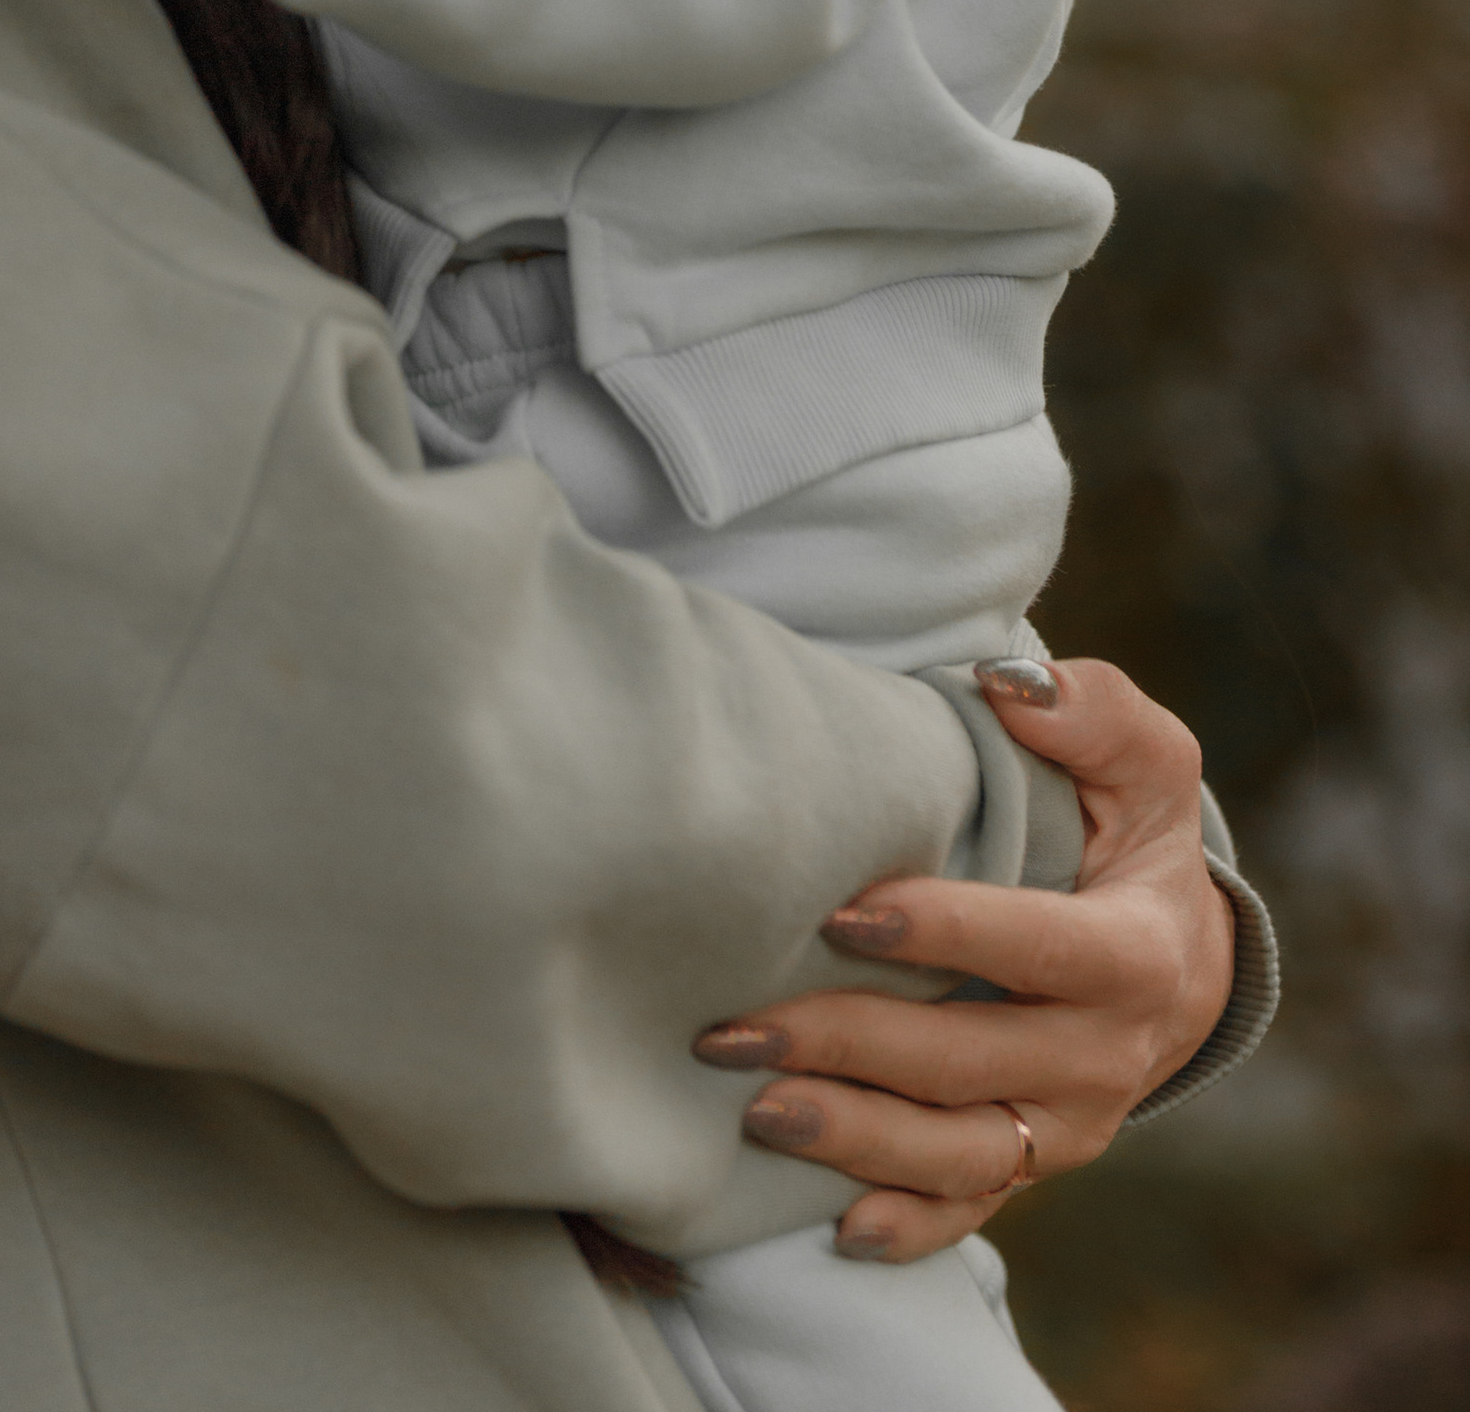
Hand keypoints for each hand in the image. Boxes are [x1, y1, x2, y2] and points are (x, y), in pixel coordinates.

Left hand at [693, 657, 1236, 1263]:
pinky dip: (909, 1226)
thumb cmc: (1133, 834)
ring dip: (856, 1139)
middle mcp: (1105, 1057)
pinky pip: (972, 1209)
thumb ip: (1093, 714)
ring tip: (758, 1111)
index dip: (946, 932)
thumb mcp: (1142, 762)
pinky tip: (838, 1226)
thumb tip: (1014, 690)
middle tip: (740, 1025)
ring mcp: (1067, 1124)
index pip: (1039, 948)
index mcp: (1134, 955)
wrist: (1177, 955)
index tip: (842, 911)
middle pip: (971, 1062)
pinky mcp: (1034, 1163)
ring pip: (961, 1152)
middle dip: (851, 1045)